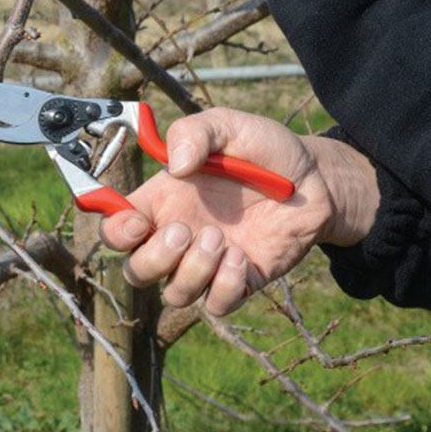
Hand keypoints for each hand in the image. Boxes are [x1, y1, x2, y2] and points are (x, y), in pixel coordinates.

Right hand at [99, 108, 379, 316]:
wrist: (315, 179)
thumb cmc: (265, 150)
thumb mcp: (230, 126)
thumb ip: (196, 132)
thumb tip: (175, 166)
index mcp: (164, 201)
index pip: (117, 230)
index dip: (115, 232)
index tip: (136, 222)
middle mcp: (180, 237)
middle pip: (137, 272)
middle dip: (153, 259)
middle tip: (186, 231)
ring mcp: (209, 263)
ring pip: (174, 294)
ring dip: (192, 271)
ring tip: (221, 239)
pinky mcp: (240, 281)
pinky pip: (215, 305)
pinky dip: (223, 287)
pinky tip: (242, 258)